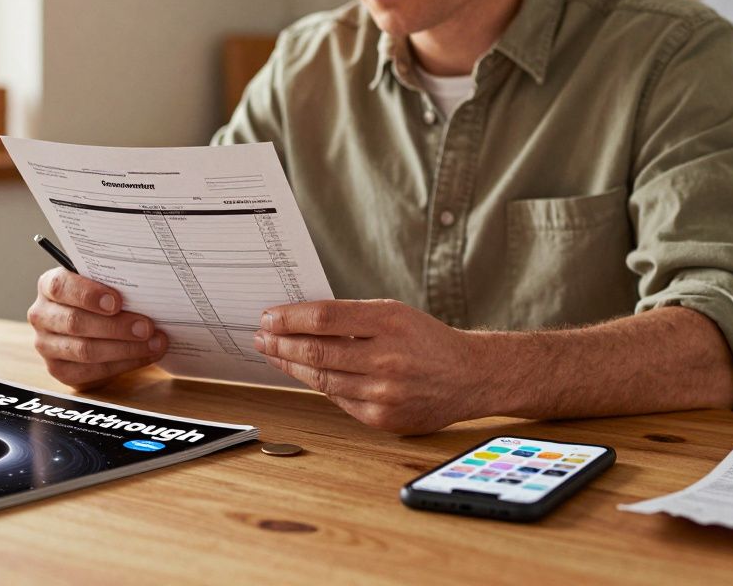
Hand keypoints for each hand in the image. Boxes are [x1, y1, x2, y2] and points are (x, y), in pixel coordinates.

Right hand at [28, 268, 166, 389]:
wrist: (93, 326)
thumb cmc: (100, 299)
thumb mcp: (103, 284)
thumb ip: (115, 284)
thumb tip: (146, 291)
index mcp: (49, 285)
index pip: (60, 287)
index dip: (89, 295)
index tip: (117, 301)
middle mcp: (42, 315)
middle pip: (75, 322)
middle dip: (116, 326)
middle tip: (146, 327)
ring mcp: (47, 346)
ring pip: (85, 350)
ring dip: (125, 348)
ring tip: (154, 343)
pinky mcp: (59, 370)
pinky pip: (91, 371)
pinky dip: (123, 365)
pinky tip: (144, 356)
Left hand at [254, 299, 484, 434]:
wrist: (470, 376)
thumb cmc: (428, 341)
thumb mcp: (395, 314)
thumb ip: (352, 318)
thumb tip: (300, 321)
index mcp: (390, 323)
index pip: (325, 318)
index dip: (290, 318)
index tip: (269, 317)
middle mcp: (387, 358)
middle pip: (317, 352)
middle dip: (281, 344)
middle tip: (261, 337)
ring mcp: (384, 393)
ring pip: (322, 379)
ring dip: (291, 366)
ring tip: (274, 354)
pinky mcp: (383, 419)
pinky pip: (339, 400)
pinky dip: (319, 386)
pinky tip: (304, 375)